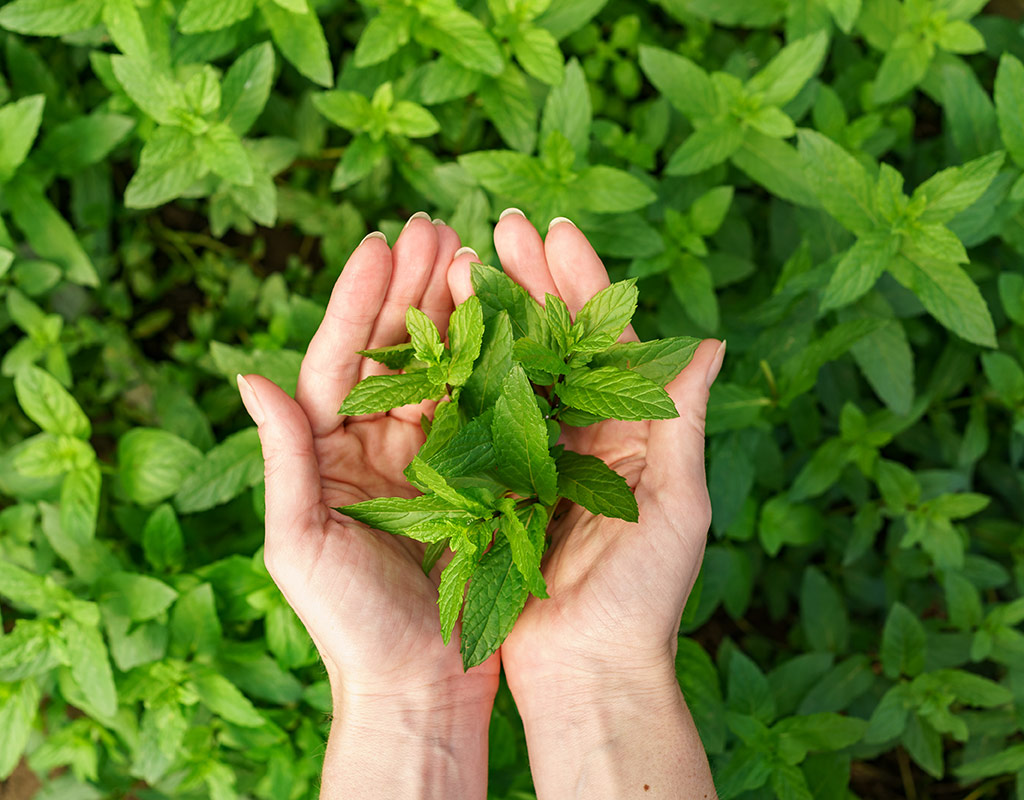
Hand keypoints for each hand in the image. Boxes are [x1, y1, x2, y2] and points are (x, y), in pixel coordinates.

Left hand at [237, 215, 497, 796]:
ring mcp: (428, 458)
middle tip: (436, 225)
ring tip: (473, 253)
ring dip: (455, 312)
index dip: (358, 301)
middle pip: (394, 351)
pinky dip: (493, 364)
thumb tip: (248, 376)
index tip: (380, 243)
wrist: (418, 685)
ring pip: (442, 369)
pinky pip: (482, 411)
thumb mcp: (301, 543)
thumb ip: (283, 459)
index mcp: (328, 453)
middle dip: (412, 287)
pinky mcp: (475, 478)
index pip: (339, 361)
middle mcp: (376, 445)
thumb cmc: (348, 625)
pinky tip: (510, 322)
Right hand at [446, 211, 722, 796]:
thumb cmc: (645, 598)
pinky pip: (479, 421)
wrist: (587, 671)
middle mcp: (585, 434)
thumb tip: (710, 342)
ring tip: (463, 261)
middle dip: (531, 281)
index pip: (608, 339)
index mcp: (634, 431)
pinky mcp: (497, 486)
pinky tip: (440, 335)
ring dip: (493, 316)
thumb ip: (683, 422)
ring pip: (513, 370)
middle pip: (557, 341)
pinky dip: (463, 377)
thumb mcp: (677, 507)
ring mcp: (537, 457)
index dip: (582, 282)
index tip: (554, 230)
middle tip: (501, 225)